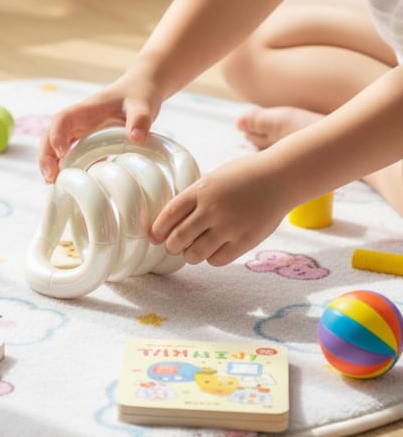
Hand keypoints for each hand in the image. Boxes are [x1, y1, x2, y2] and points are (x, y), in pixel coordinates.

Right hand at [38, 74, 161, 182]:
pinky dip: (67, 168)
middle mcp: (78, 121)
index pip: (62, 120)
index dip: (57, 135)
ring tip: (53, 184)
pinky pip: (71, 155)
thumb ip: (140, 118)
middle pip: (50, 135)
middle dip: (46, 156)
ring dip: (52, 164)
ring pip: (56, 147)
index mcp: (86, 110)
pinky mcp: (88, 142)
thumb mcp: (142, 105)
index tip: (61, 153)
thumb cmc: (139, 94)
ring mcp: (81, 132)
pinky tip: (68, 185)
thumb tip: (136, 138)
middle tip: (50, 177)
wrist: (142, 90)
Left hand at [150, 153, 291, 265]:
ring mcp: (229, 226)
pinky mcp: (245, 241)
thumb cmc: (245, 175)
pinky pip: (217, 260)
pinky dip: (211, 258)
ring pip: (195, 254)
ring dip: (190, 255)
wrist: (281, 177)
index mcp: (201, 190)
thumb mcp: (214, 178)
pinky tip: (214, 250)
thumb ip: (195, 197)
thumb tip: (171, 221)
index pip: (169, 215)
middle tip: (173, 246)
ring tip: (193, 250)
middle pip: (178, 239)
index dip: (158, 230)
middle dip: (171, 246)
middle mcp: (212, 209)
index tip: (154, 237)